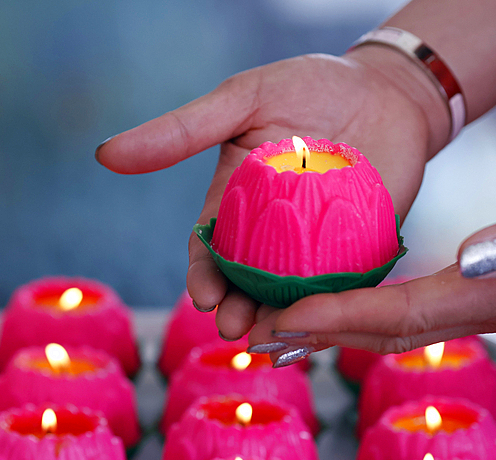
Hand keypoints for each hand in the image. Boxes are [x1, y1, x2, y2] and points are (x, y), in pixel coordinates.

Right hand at [95, 46, 450, 339]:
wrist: (391, 89)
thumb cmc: (311, 85)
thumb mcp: (242, 99)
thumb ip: (180, 131)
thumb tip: (104, 154)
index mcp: (237, 201)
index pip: (211, 249)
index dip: (203, 275)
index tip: (203, 296)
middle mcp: (272, 233)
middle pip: (246, 282)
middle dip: (236, 309)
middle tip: (233, 330)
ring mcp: (316, 248)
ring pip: (290, 296)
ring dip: (278, 320)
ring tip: (273, 338)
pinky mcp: (360, 255)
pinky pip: (342, 290)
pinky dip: (331, 311)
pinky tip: (325, 328)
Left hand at [247, 149, 495, 364]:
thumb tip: (471, 259)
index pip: (404, 314)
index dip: (342, 318)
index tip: (286, 320)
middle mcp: (487, 310)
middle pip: (389, 333)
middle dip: (323, 336)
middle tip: (259, 340)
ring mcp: (490, 305)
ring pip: (400, 327)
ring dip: (341, 330)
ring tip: (285, 333)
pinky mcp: (493, 288)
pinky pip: (419, 310)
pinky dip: (374, 313)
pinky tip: (350, 307)